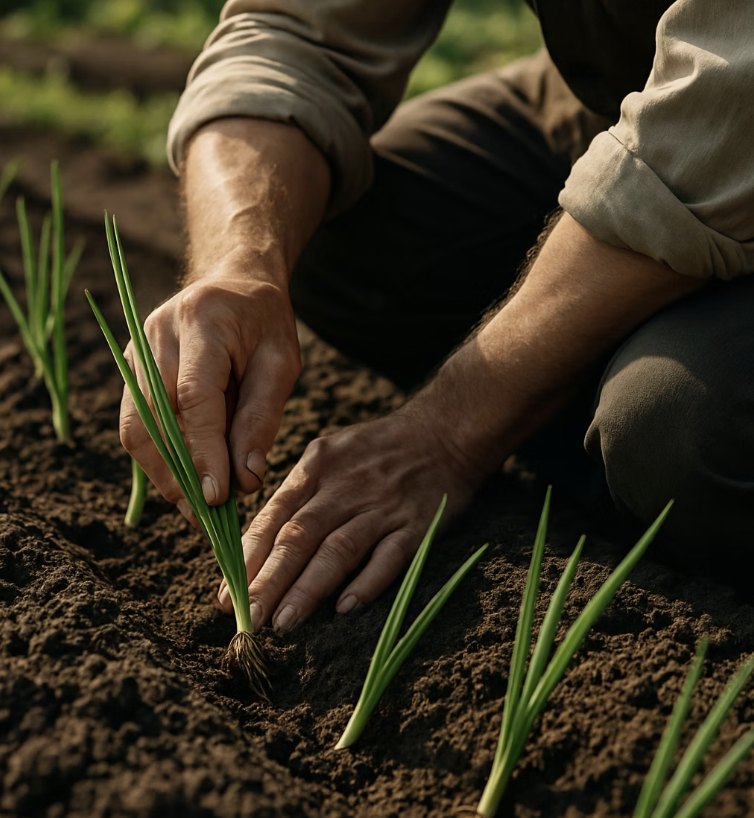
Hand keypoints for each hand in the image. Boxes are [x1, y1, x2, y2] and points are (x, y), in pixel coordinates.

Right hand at [120, 271, 300, 516]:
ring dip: (163, 473)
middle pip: (153, 418)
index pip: (194, 398)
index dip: (203, 453)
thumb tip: (245, 479)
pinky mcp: (131, 366)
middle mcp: (157, 333)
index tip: (217, 499)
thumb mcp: (281, 363)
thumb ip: (262, 417)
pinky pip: (136, 422)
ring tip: (196, 506)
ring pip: (136, 426)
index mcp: (202, 322)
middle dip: (177, 474)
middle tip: (206, 516)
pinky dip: (158, 457)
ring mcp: (136, 348)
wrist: (233, 282)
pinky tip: (185, 479)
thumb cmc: (265, 323)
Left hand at [217, 406, 483, 631]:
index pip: (274, 517)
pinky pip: (390, 556)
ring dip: (309, 589)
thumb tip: (258, 545)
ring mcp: (382, 505)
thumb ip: (297, 494)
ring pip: (338, 550)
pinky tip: (346, 608)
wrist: (445, 430)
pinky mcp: (417, 523)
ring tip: (284, 624)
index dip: (248, 559)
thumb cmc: (378, 449)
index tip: (226, 598)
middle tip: (247, 621)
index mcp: (316, 468)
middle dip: (270, 581)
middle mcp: (345, 486)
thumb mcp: (329, 454)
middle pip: (300, 537)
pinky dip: (368, 582)